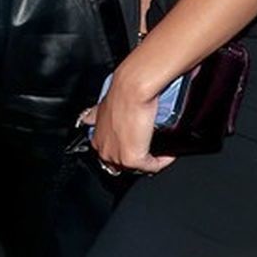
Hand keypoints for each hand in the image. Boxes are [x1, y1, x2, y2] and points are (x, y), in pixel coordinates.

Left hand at [80, 57, 175, 176]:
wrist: (131, 89)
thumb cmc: (120, 94)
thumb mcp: (101, 108)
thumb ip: (94, 117)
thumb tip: (88, 118)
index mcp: (97, 139)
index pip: (111, 155)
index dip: (126, 151)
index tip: (139, 146)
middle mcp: (104, 151)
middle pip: (124, 165)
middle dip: (139, 157)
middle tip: (153, 149)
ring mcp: (117, 157)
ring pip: (137, 167)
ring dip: (150, 160)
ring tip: (162, 151)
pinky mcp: (132, 159)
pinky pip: (152, 166)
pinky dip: (162, 161)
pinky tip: (169, 154)